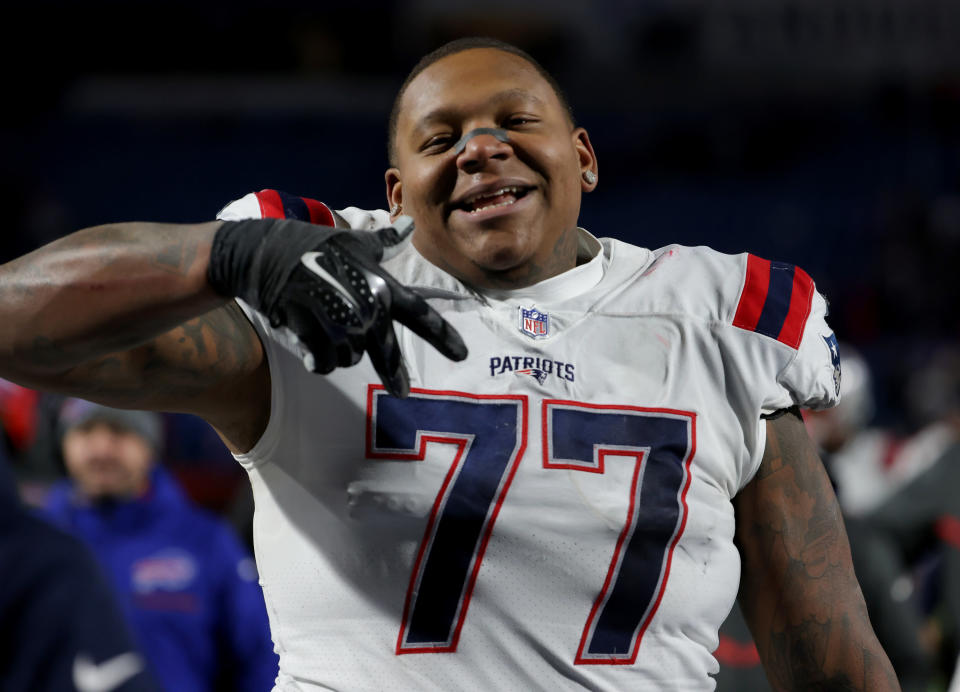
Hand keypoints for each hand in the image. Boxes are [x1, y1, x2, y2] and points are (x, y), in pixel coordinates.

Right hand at [208, 216, 466, 396]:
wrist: (260, 251)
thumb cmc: (310, 245)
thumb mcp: (351, 241)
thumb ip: (383, 243)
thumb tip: (409, 225)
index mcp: (378, 283)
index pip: (418, 313)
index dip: (442, 335)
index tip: (463, 355)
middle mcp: (362, 301)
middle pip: (385, 349)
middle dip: (395, 372)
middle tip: (403, 390)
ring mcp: (334, 315)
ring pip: (350, 356)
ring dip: (341, 352)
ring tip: (326, 330)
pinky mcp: (307, 327)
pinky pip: (323, 361)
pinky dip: (319, 360)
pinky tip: (310, 348)